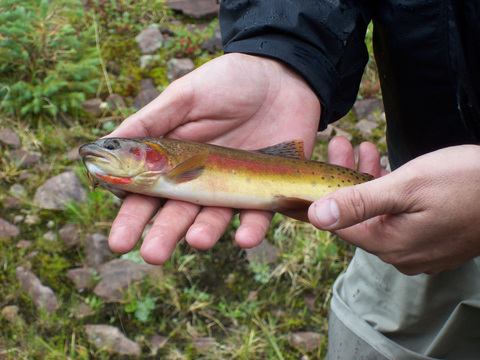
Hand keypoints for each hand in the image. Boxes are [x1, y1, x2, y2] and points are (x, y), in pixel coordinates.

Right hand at [106, 53, 320, 263]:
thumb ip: (150, 121)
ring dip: (205, 232)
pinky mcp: (266, 189)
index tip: (120, 241)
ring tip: (196, 241)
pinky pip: (259, 215)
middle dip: (164, 234)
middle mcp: (200, 179)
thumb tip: (103, 145)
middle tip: (153, 254)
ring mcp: (232, 187)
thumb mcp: (185, 96)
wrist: (281, 75)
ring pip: (215, 218)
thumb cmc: (228, 81)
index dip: (133, 217)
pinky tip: (244, 238)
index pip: (148, 194)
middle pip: (178, 213)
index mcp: (174, 159)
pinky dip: (252, 228)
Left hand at [308, 137, 479, 274]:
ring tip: (362, 147)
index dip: (317, 199)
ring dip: (367, 179)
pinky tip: (384, 165)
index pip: (337, 225)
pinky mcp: (432, 238)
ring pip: (378, 212)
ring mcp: (418, 249)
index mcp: (389, 244)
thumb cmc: (467, 183)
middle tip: (341, 145)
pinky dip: (388, 191)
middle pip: (358, 215)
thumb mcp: (406, 186)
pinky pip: (398, 216)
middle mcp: (400, 254)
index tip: (304, 177)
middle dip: (345, 178)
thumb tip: (316, 218)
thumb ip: (359, 203)